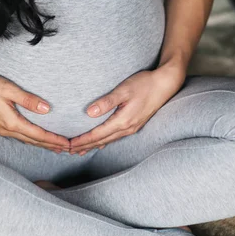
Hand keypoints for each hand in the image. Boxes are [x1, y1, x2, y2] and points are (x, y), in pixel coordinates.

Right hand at [0, 62, 69, 152]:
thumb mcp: (9, 89)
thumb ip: (28, 100)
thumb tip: (47, 109)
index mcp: (11, 122)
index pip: (38, 135)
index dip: (54, 140)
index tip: (67, 143)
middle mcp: (6, 129)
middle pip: (34, 141)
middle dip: (51, 145)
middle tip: (68, 149)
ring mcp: (2, 129)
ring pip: (27, 140)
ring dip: (42, 144)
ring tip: (56, 148)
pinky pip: (20, 136)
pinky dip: (32, 139)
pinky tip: (37, 139)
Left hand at [69, 65, 185, 154]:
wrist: (165, 84)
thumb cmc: (145, 84)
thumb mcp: (124, 90)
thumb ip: (107, 101)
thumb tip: (89, 113)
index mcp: (123, 121)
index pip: (97, 135)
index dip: (82, 141)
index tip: (68, 145)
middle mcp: (127, 128)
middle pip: (101, 141)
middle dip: (84, 146)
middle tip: (68, 151)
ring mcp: (131, 128)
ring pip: (108, 141)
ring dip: (93, 146)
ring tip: (79, 151)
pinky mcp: (134, 124)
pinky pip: (115, 137)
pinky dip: (103, 141)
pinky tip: (99, 144)